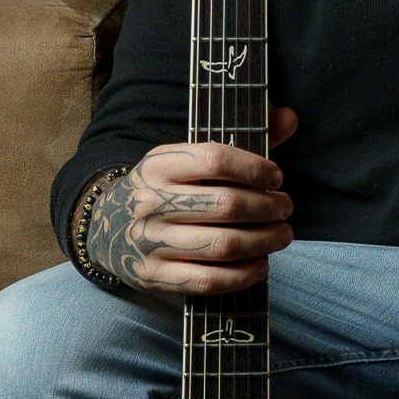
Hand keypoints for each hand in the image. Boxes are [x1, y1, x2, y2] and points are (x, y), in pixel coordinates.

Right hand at [79, 111, 296, 295]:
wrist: (107, 228)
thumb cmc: (164, 189)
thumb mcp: (187, 160)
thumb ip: (240, 142)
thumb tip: (290, 118)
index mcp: (159, 164)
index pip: (216, 160)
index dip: (255, 168)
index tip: (276, 177)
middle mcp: (152, 202)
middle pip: (226, 205)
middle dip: (268, 208)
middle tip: (285, 208)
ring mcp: (151, 242)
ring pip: (223, 245)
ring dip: (264, 241)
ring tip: (282, 235)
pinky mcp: (155, 276)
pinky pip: (209, 281)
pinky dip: (243, 275)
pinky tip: (261, 265)